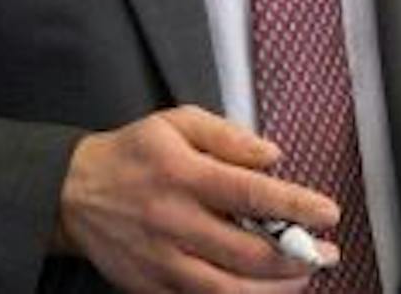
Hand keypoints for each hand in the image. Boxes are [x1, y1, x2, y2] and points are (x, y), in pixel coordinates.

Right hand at [57, 106, 340, 291]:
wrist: (72, 194)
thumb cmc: (132, 155)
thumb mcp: (176, 123)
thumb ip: (228, 136)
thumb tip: (272, 156)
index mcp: (183, 175)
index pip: (251, 194)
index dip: (295, 206)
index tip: (328, 212)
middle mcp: (173, 221)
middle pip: (247, 253)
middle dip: (297, 257)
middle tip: (324, 253)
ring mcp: (162, 261)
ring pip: (229, 290)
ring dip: (276, 289)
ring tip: (301, 277)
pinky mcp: (152, 287)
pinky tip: (263, 291)